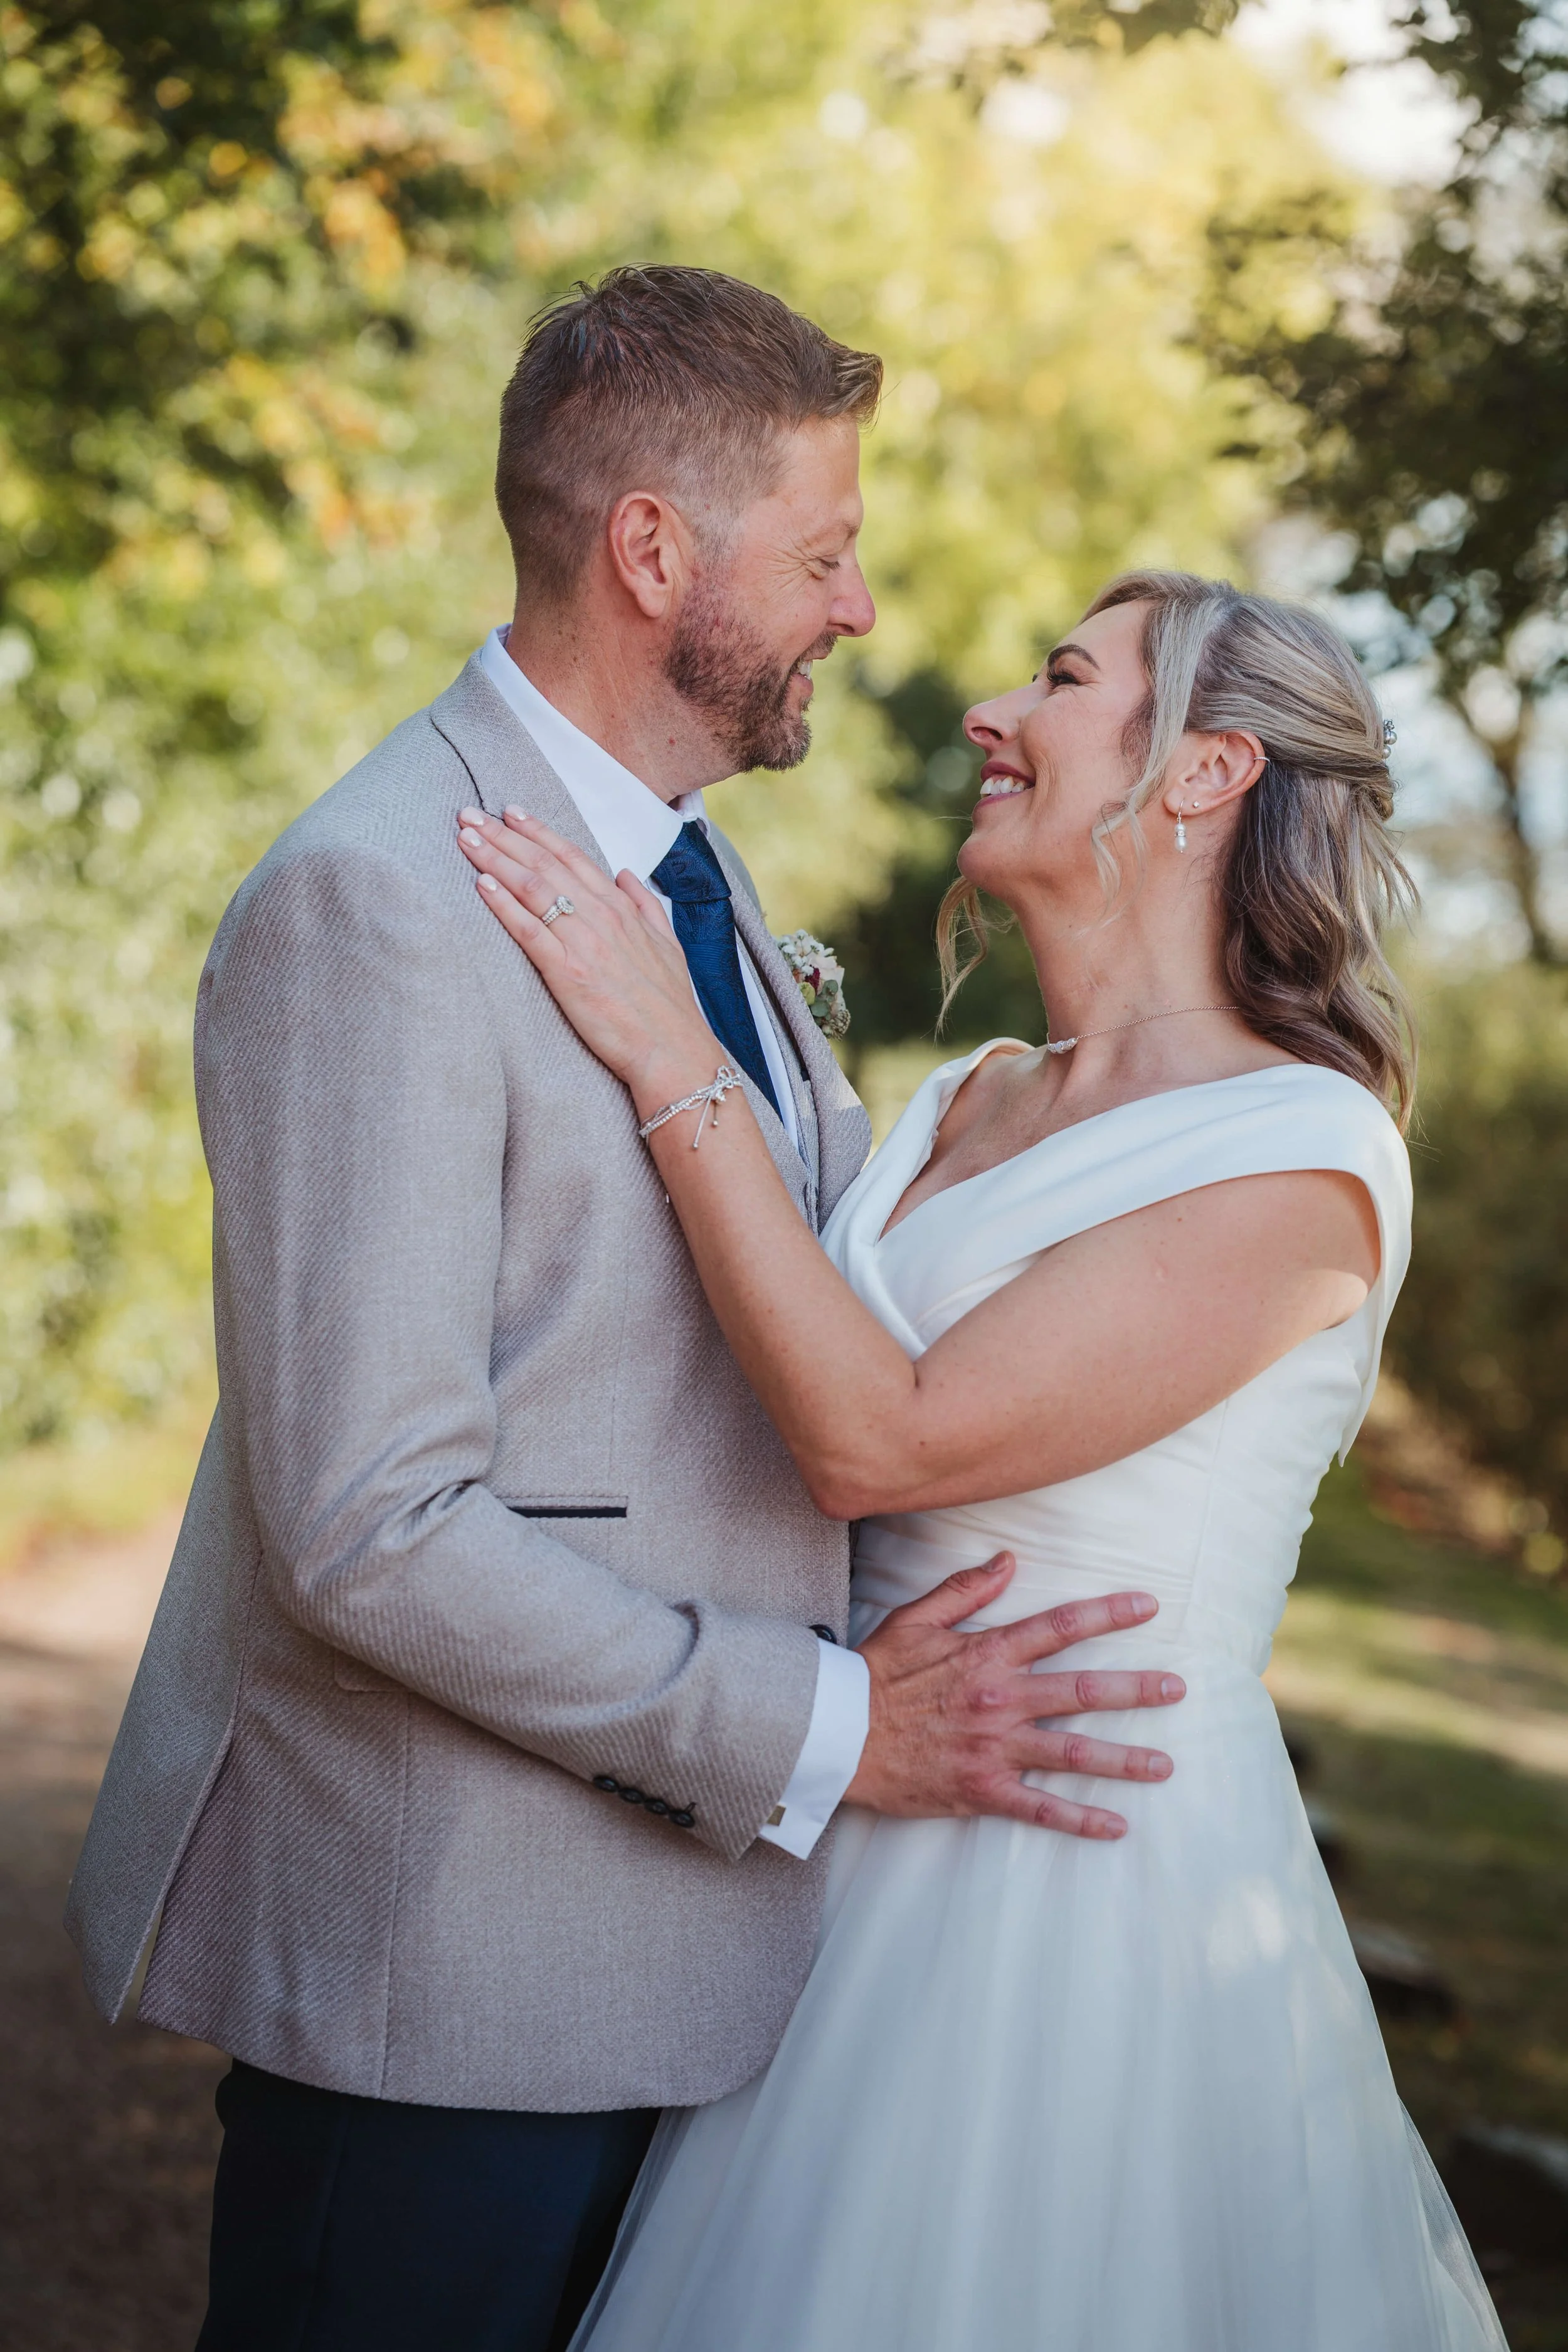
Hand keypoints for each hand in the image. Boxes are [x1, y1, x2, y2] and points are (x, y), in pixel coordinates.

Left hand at [457, 808, 717, 1100]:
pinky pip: (528, 929)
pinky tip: (481, 883)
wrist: (672, 1050)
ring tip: (464, 838)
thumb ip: (644, 903)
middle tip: (469, 814)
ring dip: (494, 858)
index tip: (511, 812)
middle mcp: (601, 916)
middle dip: (502, 835)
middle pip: (543, 863)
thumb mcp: (667, 943)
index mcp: (621, 908)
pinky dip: (503, 903)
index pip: (572, 856)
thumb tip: (624, 873)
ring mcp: (583, 942)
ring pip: (532, 887)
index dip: (538, 831)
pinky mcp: (567, 972)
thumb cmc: (669, 1006)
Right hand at [846, 1552, 1183, 1839]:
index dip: (1108, 1614)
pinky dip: (1080, 1819)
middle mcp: (1001, 1699)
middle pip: (1083, 1690)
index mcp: (988, 1654)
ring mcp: (995, 1747)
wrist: (837, 1735)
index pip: (1060, 1627)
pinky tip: (1116, 1826)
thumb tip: (1009, 1559)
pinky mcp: (982, 1788)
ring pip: (1073, 1752)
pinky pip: (1040, 1808)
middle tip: (1177, 1689)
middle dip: (1136, 1689)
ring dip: (1124, 1759)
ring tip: (1165, 1765)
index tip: (1148, 1607)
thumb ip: (965, 1589)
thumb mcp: (914, 1619)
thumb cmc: (875, 1675)